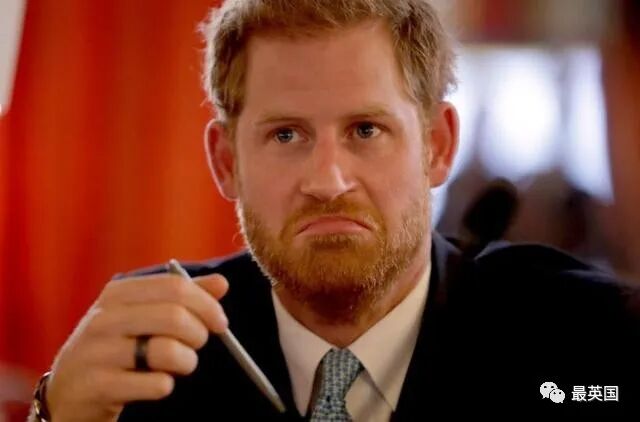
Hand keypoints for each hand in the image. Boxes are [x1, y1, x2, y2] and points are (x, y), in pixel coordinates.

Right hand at [45, 272, 228, 421]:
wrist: (68, 392)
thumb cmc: (116, 348)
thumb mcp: (142, 315)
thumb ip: (181, 297)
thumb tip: (221, 283)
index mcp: (118, 293)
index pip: (175, 286)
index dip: (206, 304)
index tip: (220, 322)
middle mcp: (104, 318)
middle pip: (174, 316)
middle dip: (198, 333)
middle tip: (198, 345)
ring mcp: (97, 352)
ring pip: (166, 350)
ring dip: (186, 361)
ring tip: (181, 365)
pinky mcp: (97, 386)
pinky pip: (154, 384)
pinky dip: (165, 385)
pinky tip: (158, 384)